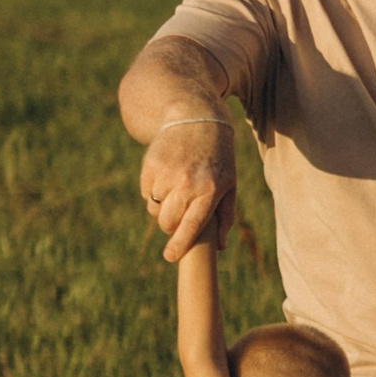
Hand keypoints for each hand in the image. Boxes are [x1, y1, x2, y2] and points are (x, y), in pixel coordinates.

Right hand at [142, 112, 235, 261]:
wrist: (195, 119)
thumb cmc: (217, 158)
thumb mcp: (229, 183)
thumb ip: (225, 216)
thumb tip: (219, 247)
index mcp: (210, 190)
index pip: (192, 225)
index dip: (179, 244)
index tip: (170, 257)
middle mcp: (187, 183)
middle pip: (168, 222)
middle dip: (171, 226)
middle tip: (178, 216)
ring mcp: (166, 174)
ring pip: (155, 209)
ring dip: (162, 207)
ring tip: (175, 190)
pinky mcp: (150, 166)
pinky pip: (146, 193)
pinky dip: (154, 192)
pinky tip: (166, 177)